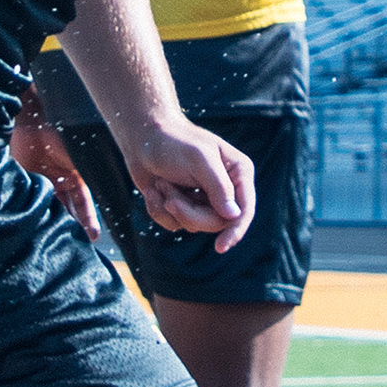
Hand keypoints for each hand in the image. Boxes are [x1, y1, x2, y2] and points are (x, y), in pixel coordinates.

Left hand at [9, 86, 97, 240]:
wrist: (33, 121)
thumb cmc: (61, 135)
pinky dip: (40, 213)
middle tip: (78, 243)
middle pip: (69, 209)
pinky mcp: (28, 182)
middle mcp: (61, 182)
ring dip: (58, 222)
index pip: (85, 203)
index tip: (94, 237)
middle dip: (74, 225)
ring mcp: (43, 183)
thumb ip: (89, 176)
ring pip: (53, 208)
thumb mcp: (80, 157)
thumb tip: (100, 200)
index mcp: (77, 176)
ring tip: (63, 238)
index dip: (90, 220)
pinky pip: (36, 202)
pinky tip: (44, 225)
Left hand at [122, 115, 254, 252]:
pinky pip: (174, 224)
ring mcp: (203, 199)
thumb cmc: (173, 142)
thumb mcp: (198, 160)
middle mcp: (225, 188)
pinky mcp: (183, 206)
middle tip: (170, 199)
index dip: (236, 230)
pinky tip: (153, 189)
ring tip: (161, 183)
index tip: (221, 247)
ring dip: (171, 206)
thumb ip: (218, 187)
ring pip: (194, 225)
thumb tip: (234, 216)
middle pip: (217, 222)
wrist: (142, 139)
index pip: (245, 209)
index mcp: (238, 172)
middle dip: (188, 213)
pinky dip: (159, 209)